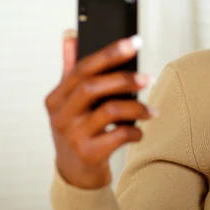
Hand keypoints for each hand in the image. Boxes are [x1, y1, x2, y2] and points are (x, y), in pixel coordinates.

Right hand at [45, 31, 156, 188]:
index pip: (82, 68)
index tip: (134, 42)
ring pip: (109, 111)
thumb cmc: (77, 130)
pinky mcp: (88, 154)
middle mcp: (60, 115)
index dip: (109, 53)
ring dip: (137, 107)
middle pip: (93, 87)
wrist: (74, 174)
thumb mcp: (68, 102)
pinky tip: (140, 132)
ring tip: (152, 111)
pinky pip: (119, 135)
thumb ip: (71, 68)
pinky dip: (135, 131)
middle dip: (124, 78)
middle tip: (148, 77)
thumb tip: (71, 34)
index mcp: (56, 97)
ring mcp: (72, 135)